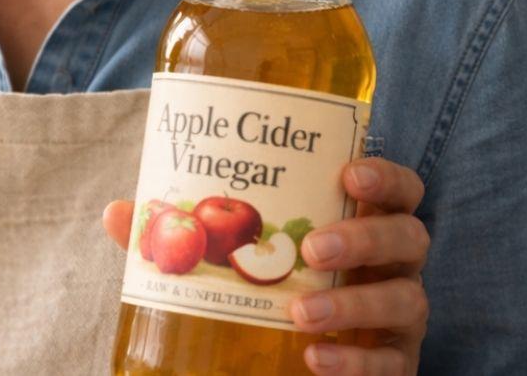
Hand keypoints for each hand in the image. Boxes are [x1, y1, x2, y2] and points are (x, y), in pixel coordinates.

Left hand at [100, 157, 429, 374]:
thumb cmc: (268, 292)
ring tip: (299, 311)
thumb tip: (118, 213)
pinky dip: (354, 361)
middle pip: (408, 238)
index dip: (385, 175)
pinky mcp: (394, 366)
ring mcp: (398, 319)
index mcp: (359, 223)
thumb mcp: (224, 261)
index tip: (348, 170)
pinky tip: (314, 359)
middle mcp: (390, 267)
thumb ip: (179, 237)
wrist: (283, 364)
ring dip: (351, 304)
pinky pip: (391, 366)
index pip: (398, 190)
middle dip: (364, 238)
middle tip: (312, 248)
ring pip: (405, 301)